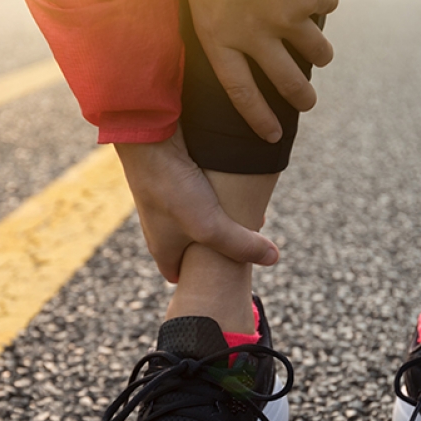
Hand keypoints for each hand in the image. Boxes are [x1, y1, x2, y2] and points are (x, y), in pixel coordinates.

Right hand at [115, 128, 279, 282]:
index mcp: (162, 248)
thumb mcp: (211, 226)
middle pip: (191, 247)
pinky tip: (233, 187)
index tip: (221, 279)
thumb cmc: (172, 189)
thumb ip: (241, 245)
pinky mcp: (171, 178)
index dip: (198, 280)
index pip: (178, 275)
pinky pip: (196, 195)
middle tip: (241, 244)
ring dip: (218, 219)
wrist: (148, 140)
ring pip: (196, 219)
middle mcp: (160, 227)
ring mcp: (165, 202)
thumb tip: (273, 259)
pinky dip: (214, 195)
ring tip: (244, 215)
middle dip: (216, 248)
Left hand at [183, 0, 338, 142]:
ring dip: (322, 53)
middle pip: (287, 83)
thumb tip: (214, 39)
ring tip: (320, 52)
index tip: (271, 137)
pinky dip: (329, 0)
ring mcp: (285, 16)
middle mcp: (253, 35)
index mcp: (218, 37)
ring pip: (319, 52)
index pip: (241, 92)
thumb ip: (209, 19)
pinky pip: (329, 6)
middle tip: (308, 104)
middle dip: (302, 98)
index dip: (258, 118)